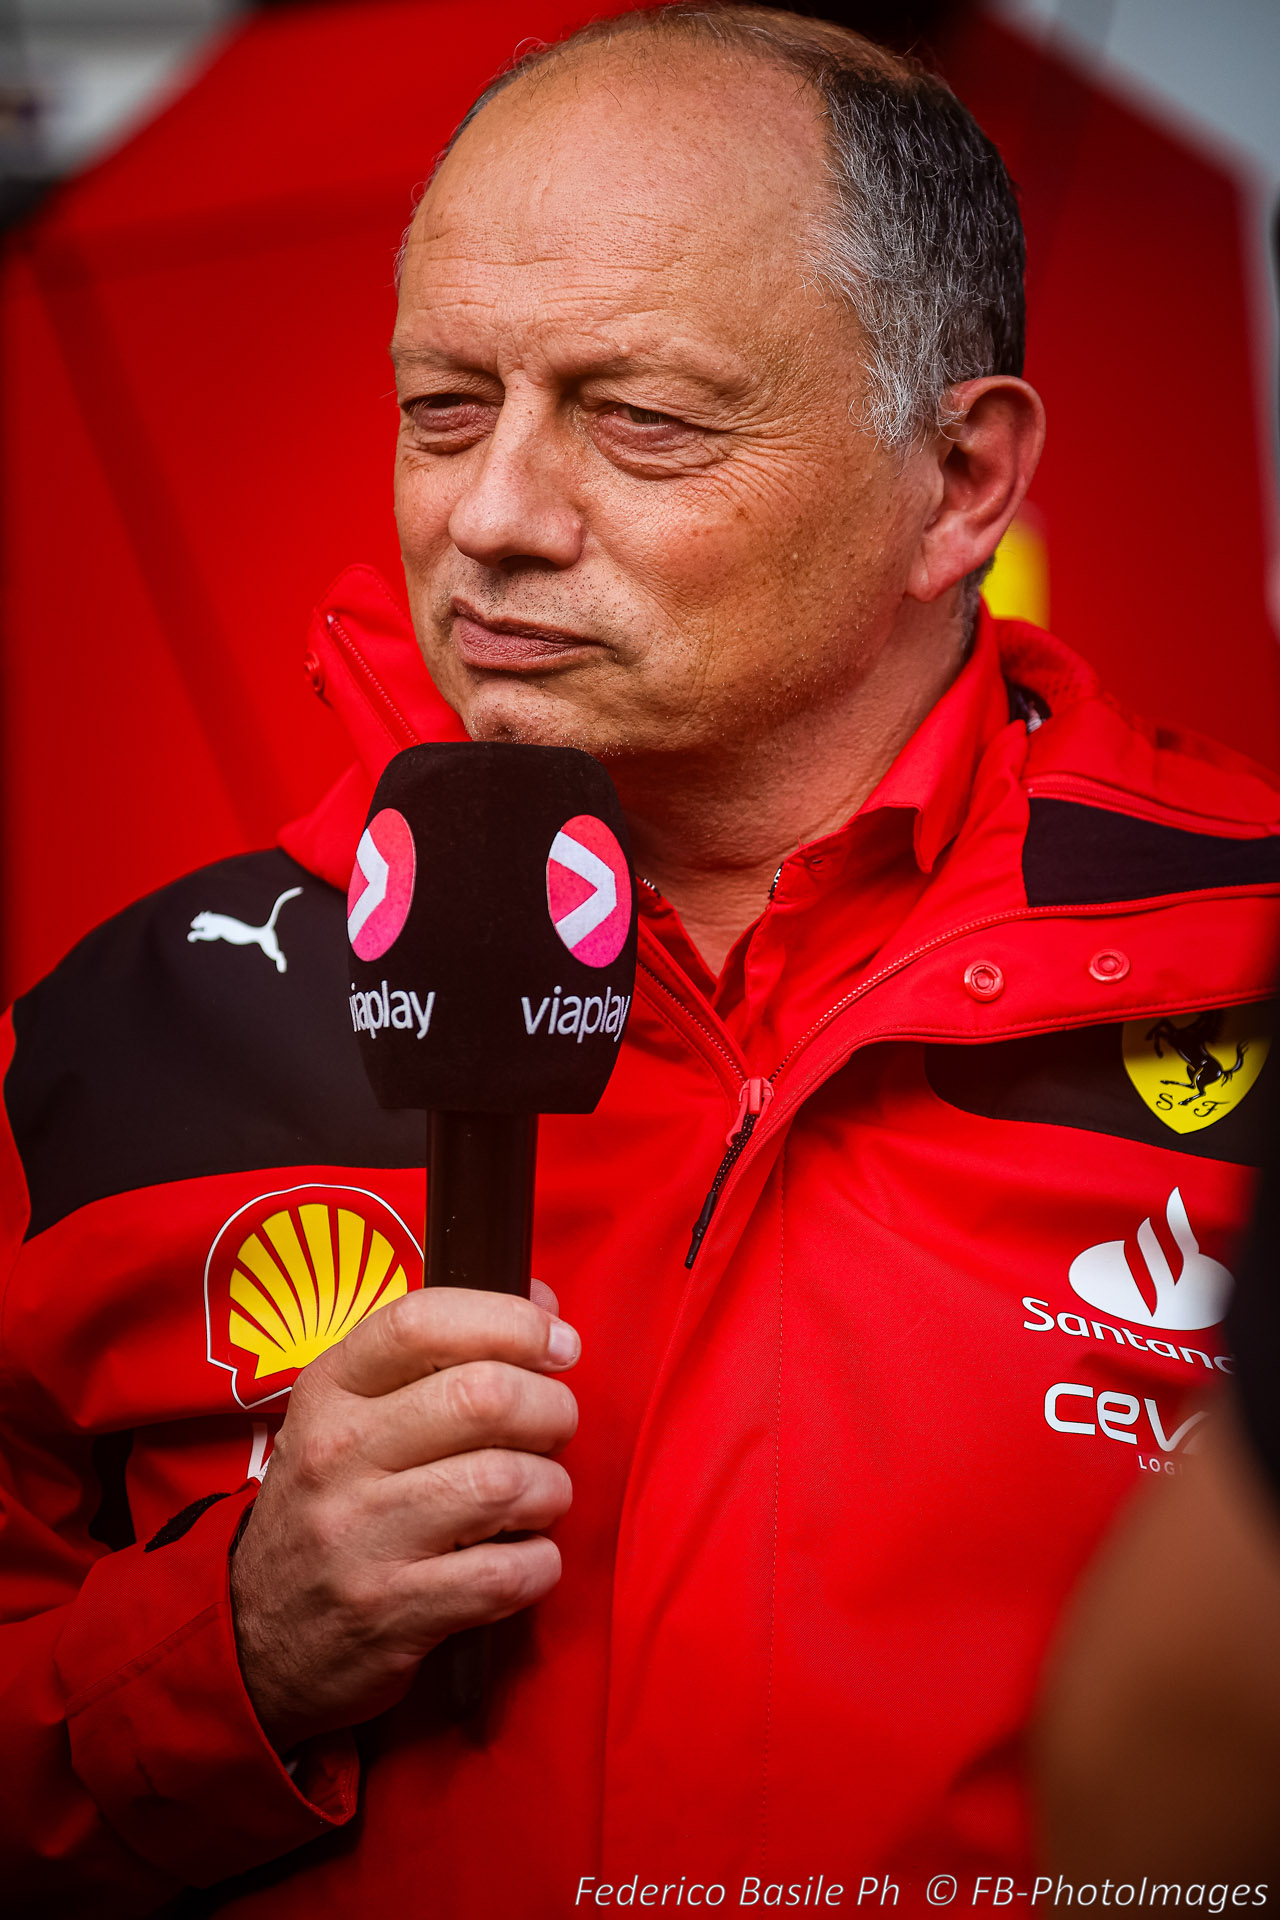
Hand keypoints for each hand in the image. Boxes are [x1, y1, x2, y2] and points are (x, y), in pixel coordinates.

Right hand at [229, 1281, 578, 1750]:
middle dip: (551, 1409)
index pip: (420, 1322)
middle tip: (556, 1430)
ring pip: (504, 1483)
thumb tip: (543, 1301)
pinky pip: (505, 1574)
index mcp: (329, 1390)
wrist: (256, 1637)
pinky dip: (540, 1563)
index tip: (558, 1343)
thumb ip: (441, 1354)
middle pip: (481, 1397)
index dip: (509, 1321)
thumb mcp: (353, 1416)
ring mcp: (359, 1538)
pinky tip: (525, 1558)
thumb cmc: (333, 1505)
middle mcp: (336, 1455)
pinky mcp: (389, 1613)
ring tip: (540, 1498)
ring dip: (551, 1489)